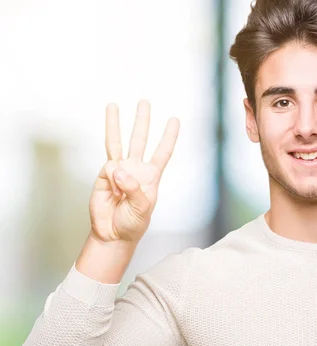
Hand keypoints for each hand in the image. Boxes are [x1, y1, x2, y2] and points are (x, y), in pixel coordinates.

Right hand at [88, 99, 179, 243]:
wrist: (112, 233)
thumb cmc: (132, 223)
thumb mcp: (141, 208)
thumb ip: (133, 188)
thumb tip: (118, 168)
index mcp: (151, 176)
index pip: (162, 152)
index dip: (169, 136)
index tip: (175, 120)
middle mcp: (135, 169)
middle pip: (140, 140)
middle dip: (142, 121)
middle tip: (144, 101)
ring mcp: (118, 170)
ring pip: (117, 142)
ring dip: (115, 124)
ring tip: (112, 105)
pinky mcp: (103, 175)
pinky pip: (108, 168)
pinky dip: (111, 177)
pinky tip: (114, 192)